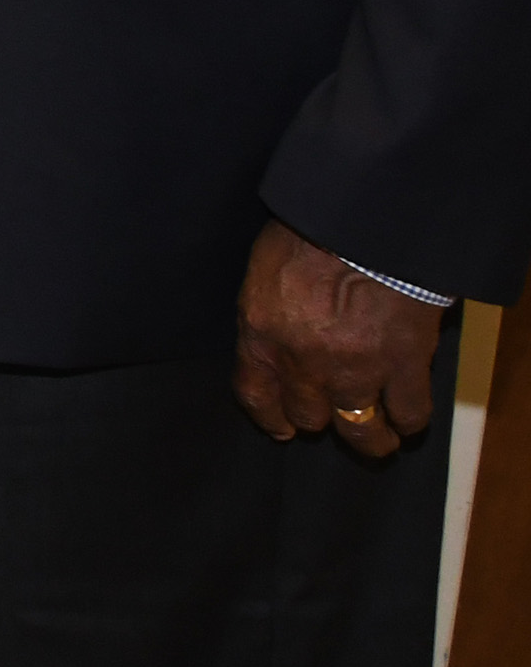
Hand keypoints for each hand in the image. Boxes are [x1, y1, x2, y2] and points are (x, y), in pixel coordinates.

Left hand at [234, 219, 441, 457]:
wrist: (365, 226)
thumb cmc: (308, 232)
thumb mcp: (263, 271)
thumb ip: (266, 313)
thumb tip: (273, 334)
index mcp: (261, 336)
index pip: (256, 395)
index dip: (270, 417)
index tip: (282, 428)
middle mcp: (304, 364)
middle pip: (308, 416)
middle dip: (318, 418)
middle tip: (333, 415)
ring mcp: (356, 371)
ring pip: (360, 430)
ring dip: (369, 440)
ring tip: (379, 440)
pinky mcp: (405, 367)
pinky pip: (410, 413)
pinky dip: (410, 421)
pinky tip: (408, 418)